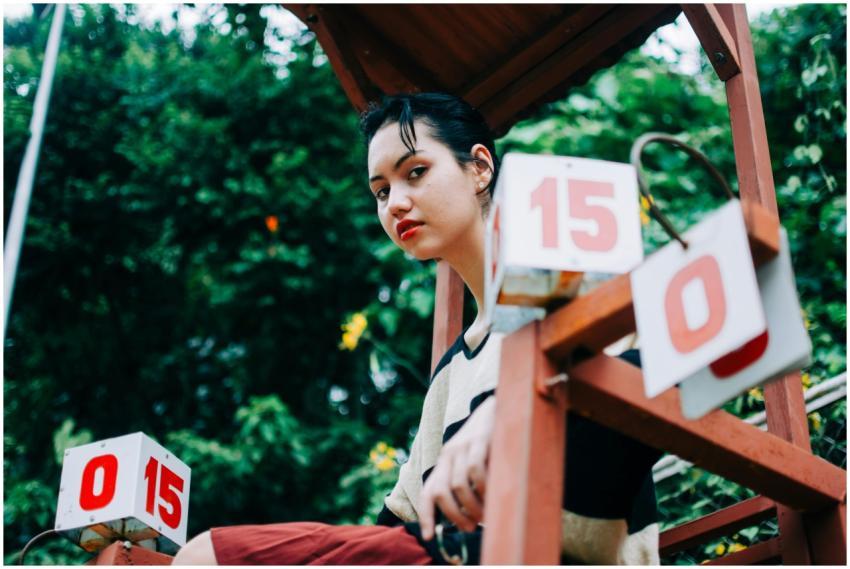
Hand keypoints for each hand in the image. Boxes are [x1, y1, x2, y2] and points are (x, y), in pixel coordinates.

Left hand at [418, 395, 496, 539]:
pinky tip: (494, 494)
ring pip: (459, 484)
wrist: (499, 407)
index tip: (429, 536)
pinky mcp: (480, 440)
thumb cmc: (487, 444)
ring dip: (472, 506)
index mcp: (444, 463)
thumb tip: (470, 518)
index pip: (428, 491)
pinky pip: (476, 469)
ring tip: (485, 516)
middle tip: (470, 527)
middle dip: (454, 515)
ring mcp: (463, 446)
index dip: (426, 516)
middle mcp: (449, 454)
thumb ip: (467, 484)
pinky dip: (483, 487)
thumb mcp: (472, 463)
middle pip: (441, 492)